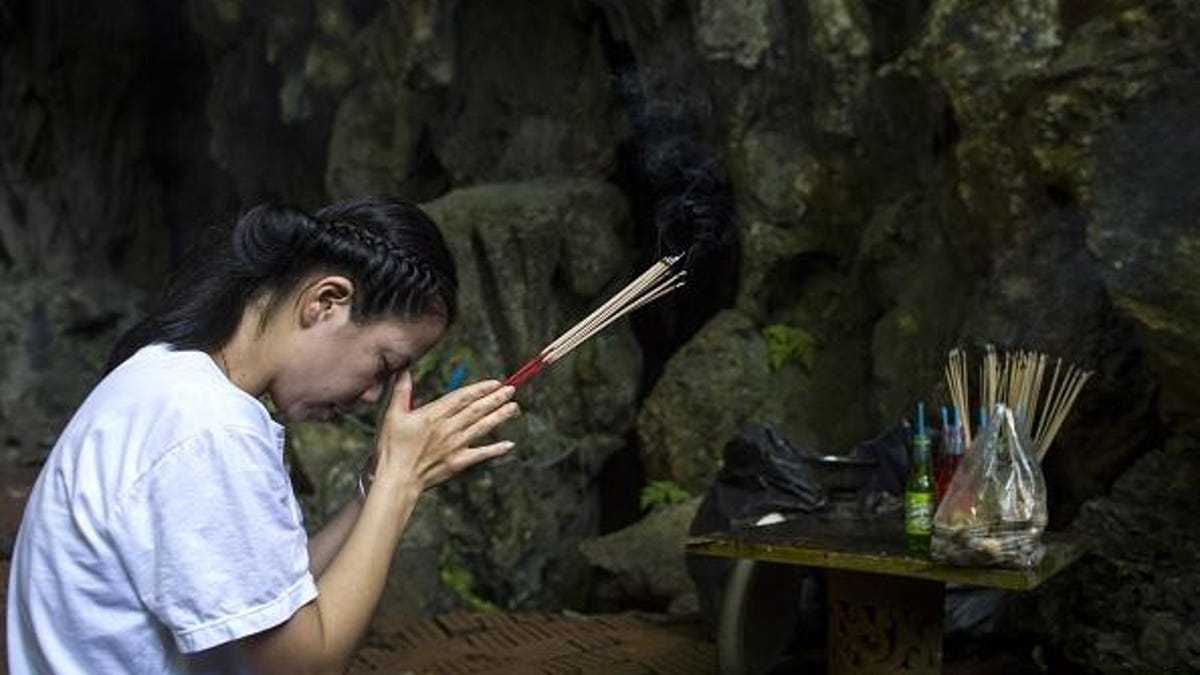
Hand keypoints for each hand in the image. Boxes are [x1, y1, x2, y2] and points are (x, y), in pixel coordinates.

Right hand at [371, 371, 518, 494]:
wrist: (396, 479)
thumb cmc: (391, 447)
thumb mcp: (392, 415)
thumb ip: (402, 391)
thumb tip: (404, 369)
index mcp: (433, 415)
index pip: (462, 397)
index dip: (480, 389)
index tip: (495, 383)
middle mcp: (448, 428)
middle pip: (476, 410)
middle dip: (496, 398)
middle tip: (512, 390)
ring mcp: (455, 446)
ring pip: (482, 427)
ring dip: (500, 416)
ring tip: (514, 408)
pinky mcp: (457, 462)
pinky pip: (480, 454)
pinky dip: (496, 449)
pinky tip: (509, 444)